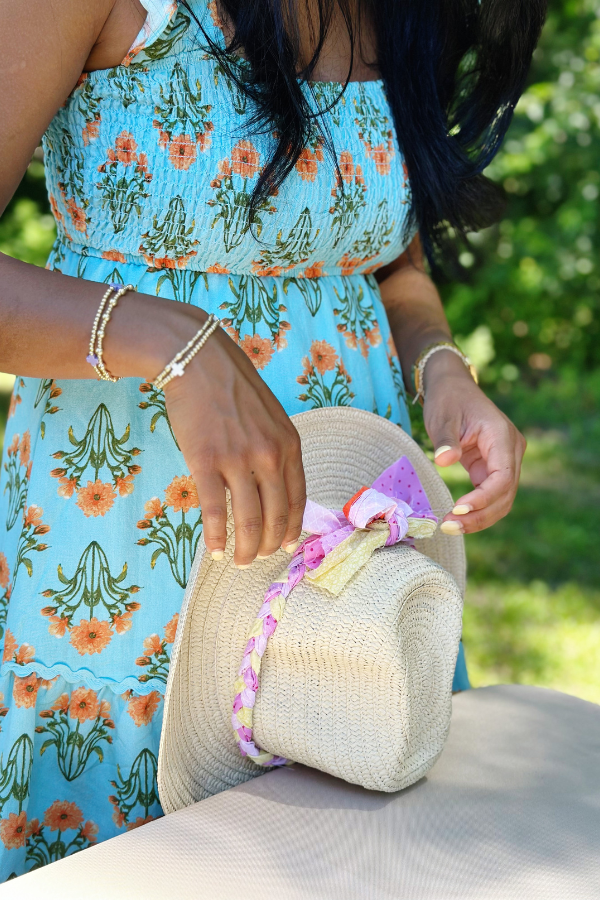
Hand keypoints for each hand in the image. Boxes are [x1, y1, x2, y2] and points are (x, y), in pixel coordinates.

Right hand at [162, 310, 305, 566]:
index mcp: (289, 446)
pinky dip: (216, 537)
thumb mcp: (271, 419)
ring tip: (239, 561)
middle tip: (258, 560)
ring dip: (245, 549)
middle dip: (269, 546)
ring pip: (248, 521)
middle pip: (275, 517)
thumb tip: (276, 489)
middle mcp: (269, 456)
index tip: (285, 547)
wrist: (199, 362)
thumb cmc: (234, 391)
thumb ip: (278, 451)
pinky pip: (215, 511)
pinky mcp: (205, 462)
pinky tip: (214, 551)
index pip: (297, 501)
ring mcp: (238, 460)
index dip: (292, 529)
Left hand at [422, 353, 525, 533]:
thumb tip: (445, 461)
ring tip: (451, 527)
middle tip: (449, 526)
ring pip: (502, 499)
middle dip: (480, 515)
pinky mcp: (493, 467)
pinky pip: (491, 494)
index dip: (484, 498)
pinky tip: (457, 519)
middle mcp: (510, 450)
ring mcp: (505, 460)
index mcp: (502, 436)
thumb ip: (446, 440)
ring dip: (480, 517)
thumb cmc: (448, 399)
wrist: (453, 387)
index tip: (459, 508)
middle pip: (505, 493)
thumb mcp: (443, 417)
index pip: (503, 476)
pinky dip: (477, 509)